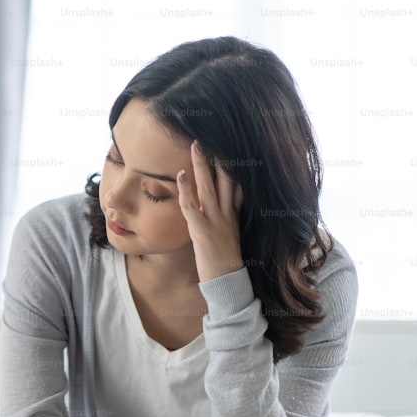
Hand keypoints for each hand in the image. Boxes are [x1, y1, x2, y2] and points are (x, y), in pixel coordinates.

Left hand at [176, 141, 244, 281]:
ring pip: (209, 187)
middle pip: (226, 178)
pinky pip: (192, 206)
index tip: (229, 144)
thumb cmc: (224, 260)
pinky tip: (180, 175)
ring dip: (202, 164)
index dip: (233, 163)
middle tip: (211, 135)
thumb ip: (224, 217)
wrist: (227, 282)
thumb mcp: (228, 234)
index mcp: (233, 213)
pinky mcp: (202, 230)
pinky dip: (186, 189)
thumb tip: (219, 205)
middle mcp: (227, 213)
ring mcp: (215, 221)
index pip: (237, 182)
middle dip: (219, 156)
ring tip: (195, 144)